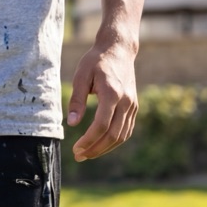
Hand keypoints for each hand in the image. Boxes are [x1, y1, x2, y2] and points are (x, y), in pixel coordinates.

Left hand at [66, 40, 137, 161]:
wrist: (119, 50)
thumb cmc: (96, 61)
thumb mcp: (81, 75)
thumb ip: (77, 99)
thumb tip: (72, 123)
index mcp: (112, 93)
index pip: (101, 125)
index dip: (88, 140)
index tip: (76, 148)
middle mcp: (126, 102)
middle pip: (113, 134)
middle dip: (96, 149)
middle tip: (79, 156)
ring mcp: (133, 105)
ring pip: (122, 135)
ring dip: (105, 148)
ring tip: (88, 153)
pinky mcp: (134, 106)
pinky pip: (127, 130)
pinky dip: (115, 140)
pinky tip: (101, 144)